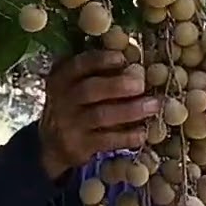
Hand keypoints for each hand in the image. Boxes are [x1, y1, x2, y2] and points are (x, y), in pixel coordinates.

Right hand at [37, 50, 160, 179]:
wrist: (52, 145)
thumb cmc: (74, 107)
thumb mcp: (74, 87)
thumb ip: (97, 75)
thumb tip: (136, 67)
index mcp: (61, 79)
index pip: (79, 65)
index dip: (101, 60)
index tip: (122, 58)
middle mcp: (61, 100)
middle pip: (90, 89)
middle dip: (118, 85)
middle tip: (141, 84)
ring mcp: (69, 125)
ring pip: (101, 115)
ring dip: (131, 110)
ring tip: (153, 105)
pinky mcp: (78, 147)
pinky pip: (106, 140)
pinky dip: (127, 136)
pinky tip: (143, 132)